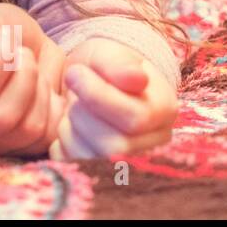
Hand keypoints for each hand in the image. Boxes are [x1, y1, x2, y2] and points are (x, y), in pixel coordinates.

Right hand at [0, 3, 67, 156]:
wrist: (34, 46)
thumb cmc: (4, 34)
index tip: (4, 37)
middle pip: (1, 118)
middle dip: (24, 78)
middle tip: (24, 55)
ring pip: (26, 128)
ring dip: (38, 91)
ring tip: (32, 72)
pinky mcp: (26, 147)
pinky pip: (46, 136)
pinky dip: (52, 108)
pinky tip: (42, 92)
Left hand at [49, 38, 177, 159]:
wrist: (88, 83)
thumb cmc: (102, 67)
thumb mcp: (107, 53)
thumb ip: (119, 63)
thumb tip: (137, 79)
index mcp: (163, 110)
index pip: (135, 119)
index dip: (96, 95)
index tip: (76, 73)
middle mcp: (154, 143)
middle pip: (114, 145)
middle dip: (82, 115)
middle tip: (74, 96)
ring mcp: (130, 163)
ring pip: (93, 159)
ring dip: (71, 130)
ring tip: (72, 112)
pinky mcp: (101, 172)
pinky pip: (75, 166)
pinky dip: (63, 145)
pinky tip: (70, 128)